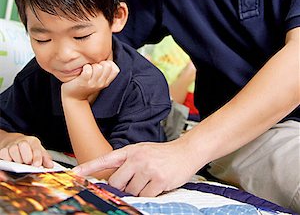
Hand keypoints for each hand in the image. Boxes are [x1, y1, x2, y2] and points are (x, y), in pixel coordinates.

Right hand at [0, 133, 53, 167]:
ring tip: (20, 164)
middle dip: (26, 156)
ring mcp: (12, 145)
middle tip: (27, 163)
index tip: (37, 165)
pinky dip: (7, 161)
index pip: (36, 147)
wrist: (14, 142)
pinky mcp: (3, 150)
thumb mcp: (39, 151)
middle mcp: (22, 141)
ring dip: (17, 159)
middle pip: (23, 145)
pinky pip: (3, 155)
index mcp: (33, 141)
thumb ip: (45, 158)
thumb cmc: (29, 149)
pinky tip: (10, 164)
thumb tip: (50, 166)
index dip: (37, 156)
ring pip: (13, 150)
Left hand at [62, 61, 119, 100]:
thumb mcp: (98, 80)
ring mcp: (92, 84)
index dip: (109, 64)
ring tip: (87, 69)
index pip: (115, 69)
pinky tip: (82, 71)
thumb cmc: (85, 85)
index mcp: (106, 82)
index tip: (101, 66)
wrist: (73, 99)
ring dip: (92, 65)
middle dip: (100, 63)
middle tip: (93, 67)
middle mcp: (101, 83)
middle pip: (107, 66)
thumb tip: (106, 54)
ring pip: (98, 67)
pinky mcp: (83, 82)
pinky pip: (88, 70)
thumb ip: (104, 72)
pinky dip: (85, 67)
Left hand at [73, 137, 197, 195]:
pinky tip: (157, 184)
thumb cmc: (162, 154)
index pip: (106, 159)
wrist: (185, 152)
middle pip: (117, 182)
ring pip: (131, 191)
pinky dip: (150, 195)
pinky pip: (145, 196)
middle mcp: (137, 158)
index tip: (75, 173)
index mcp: (130, 151)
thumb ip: (127, 164)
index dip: (90, 167)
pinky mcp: (158, 179)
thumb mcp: (142, 152)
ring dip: (139, 191)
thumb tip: (113, 183)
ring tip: (150, 180)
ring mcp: (147, 168)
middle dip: (123, 188)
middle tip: (134, 183)